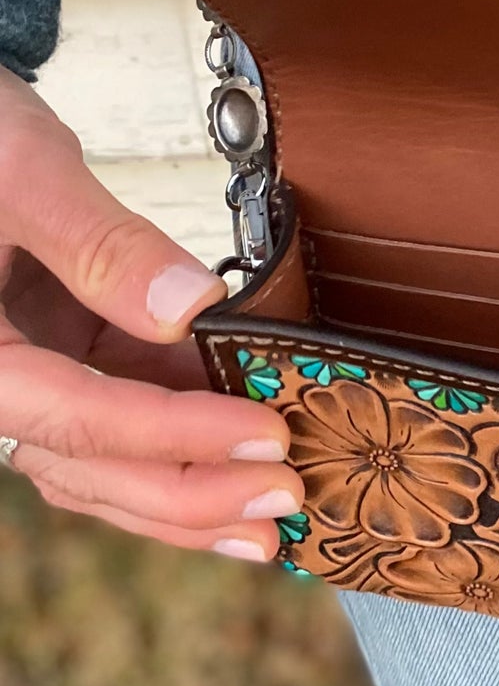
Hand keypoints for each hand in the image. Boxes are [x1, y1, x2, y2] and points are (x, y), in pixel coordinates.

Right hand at [0, 67, 301, 560]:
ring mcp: (24, 377)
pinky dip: (174, 442)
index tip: (265, 437)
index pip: (80, 416)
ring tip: (272, 514)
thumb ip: (99, 243)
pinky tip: (240, 452)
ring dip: (186, 491)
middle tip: (287, 500)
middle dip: (191, 492)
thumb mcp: (24, 171)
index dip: (177, 436)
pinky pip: (111, 419)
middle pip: (88, 465)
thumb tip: (189, 307)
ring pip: (99, 463)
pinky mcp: (54, 361)